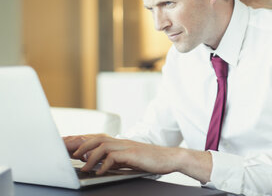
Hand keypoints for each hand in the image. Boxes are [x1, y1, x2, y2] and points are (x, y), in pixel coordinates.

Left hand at [64, 134, 181, 174]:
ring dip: (89, 154)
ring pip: (102, 144)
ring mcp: (127, 146)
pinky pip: (115, 156)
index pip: (94, 137)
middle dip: (77, 143)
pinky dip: (105, 164)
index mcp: (118, 142)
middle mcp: (120, 141)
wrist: (170, 158)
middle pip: (94, 137)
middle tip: (63, 151)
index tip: (63, 144)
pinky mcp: (133, 153)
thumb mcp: (127, 159)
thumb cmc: (149, 160)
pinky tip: (100, 171)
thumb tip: (94, 163)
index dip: (78, 140)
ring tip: (82, 166)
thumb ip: (112, 159)